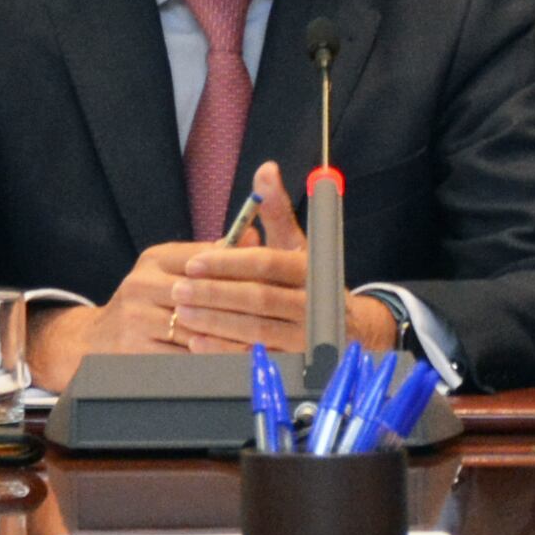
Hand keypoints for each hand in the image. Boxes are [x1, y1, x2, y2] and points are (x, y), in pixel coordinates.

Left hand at [100, 163, 381, 353]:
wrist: (355, 330)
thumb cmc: (311, 282)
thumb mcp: (299, 245)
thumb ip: (277, 211)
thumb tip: (264, 170)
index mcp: (309, 269)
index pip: (266, 264)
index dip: (228, 263)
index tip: (195, 262)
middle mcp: (311, 303)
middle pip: (258, 298)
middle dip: (215, 295)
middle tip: (179, 291)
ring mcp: (306, 338)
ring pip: (256, 331)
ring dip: (216, 324)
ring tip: (182, 314)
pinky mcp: (298, 364)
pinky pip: (258, 360)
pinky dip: (226, 353)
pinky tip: (199, 344)